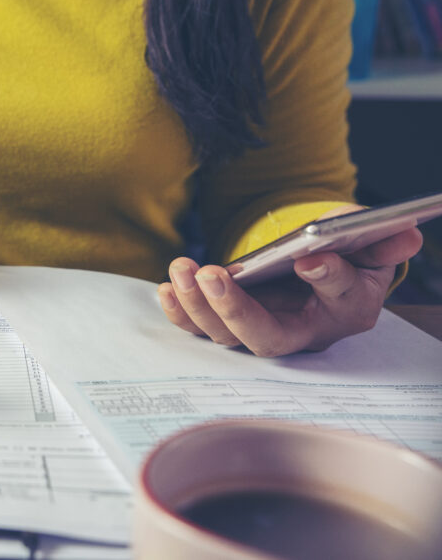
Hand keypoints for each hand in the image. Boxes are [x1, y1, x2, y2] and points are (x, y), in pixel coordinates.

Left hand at [157, 205, 423, 355]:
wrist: (317, 267)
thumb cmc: (345, 255)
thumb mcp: (369, 243)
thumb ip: (382, 241)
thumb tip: (405, 233)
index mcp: (346, 309)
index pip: (339, 299)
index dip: (327, 279)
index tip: (308, 257)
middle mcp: (302, 331)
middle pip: (267, 338)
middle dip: (234, 310)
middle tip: (211, 275)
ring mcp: (261, 331)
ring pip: (226, 336)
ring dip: (198, 305)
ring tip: (183, 268)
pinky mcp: (229, 325)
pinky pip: (201, 328)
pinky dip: (181, 312)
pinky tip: (167, 287)